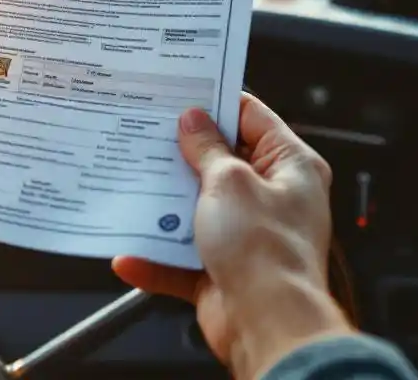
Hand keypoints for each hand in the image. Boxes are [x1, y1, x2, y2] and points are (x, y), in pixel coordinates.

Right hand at [112, 94, 353, 379]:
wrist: (267, 326)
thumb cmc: (264, 250)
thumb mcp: (229, 181)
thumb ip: (207, 148)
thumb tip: (194, 120)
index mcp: (290, 167)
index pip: (252, 117)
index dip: (215, 101)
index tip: (179, 91)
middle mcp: (271, 197)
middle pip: (220, 161)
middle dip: (180, 151)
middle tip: (144, 130)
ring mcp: (246, 233)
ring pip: (195, 206)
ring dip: (163, 202)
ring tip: (129, 182)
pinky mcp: (222, 268)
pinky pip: (180, 254)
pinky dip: (154, 255)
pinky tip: (127, 252)